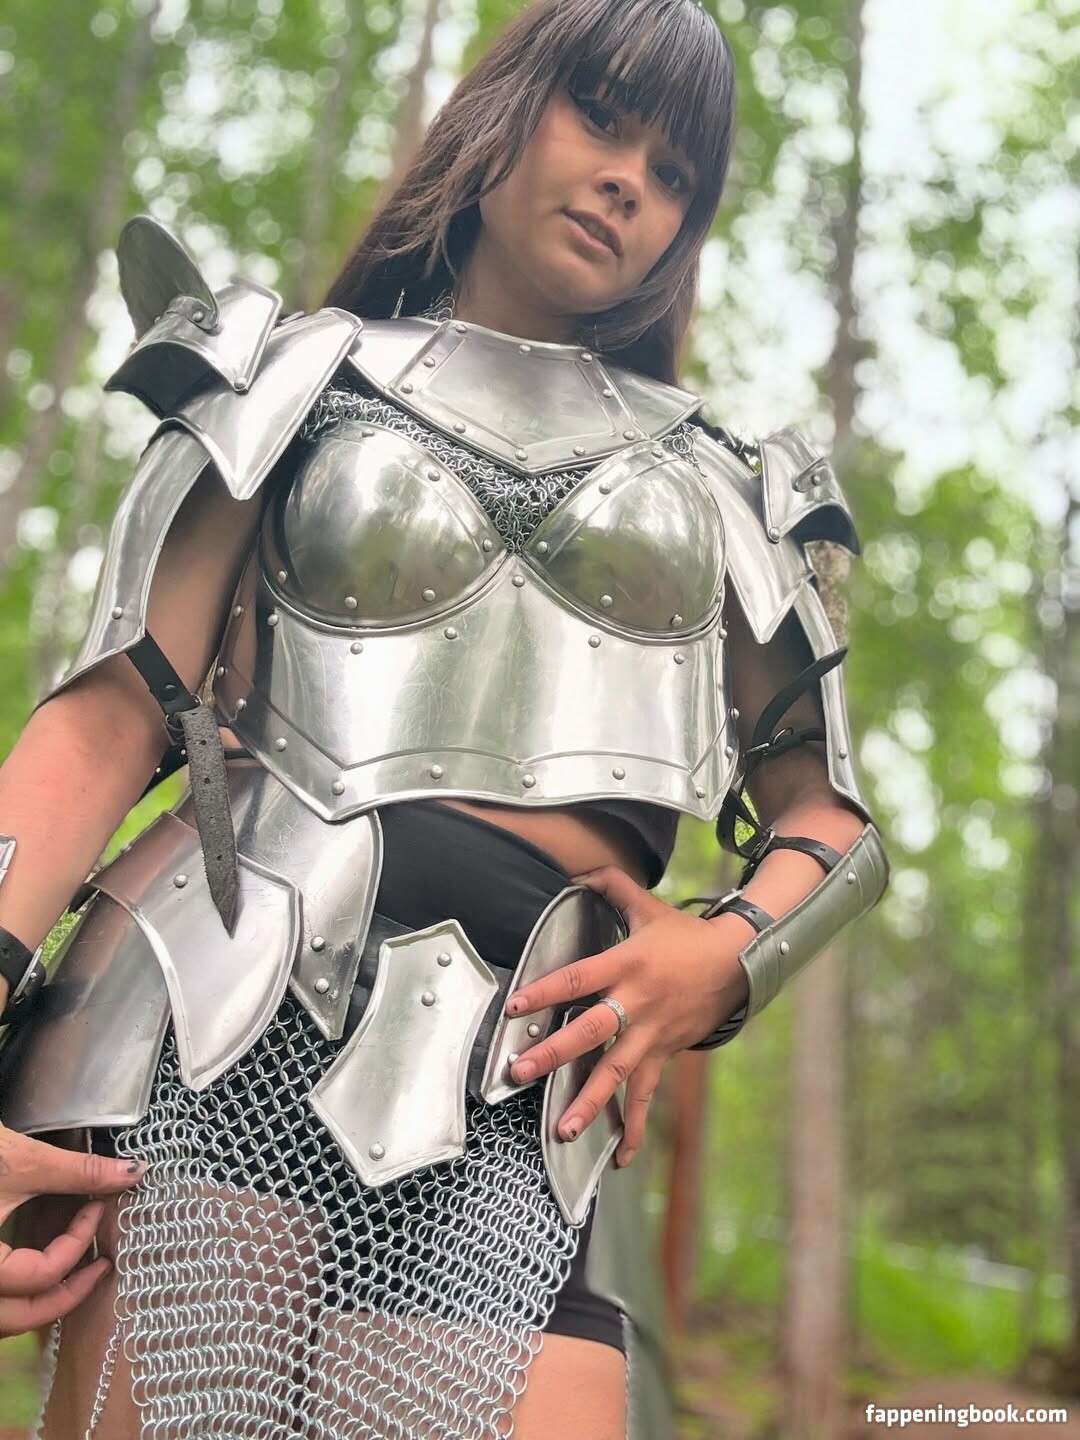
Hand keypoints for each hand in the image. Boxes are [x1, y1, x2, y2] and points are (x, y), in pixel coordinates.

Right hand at [0, 1123, 147, 1336]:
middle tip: (99, 1268)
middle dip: (67, 1296)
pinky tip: (33, 1273)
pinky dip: (13, 1296)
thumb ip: (77, 1172)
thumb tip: (129, 1171)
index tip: (99, 1207)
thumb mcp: (19, 1161)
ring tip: (74, 1277)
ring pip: (0, 1319)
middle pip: (20, 1318)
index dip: (80, 1240)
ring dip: (38, 1305)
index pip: (42, 1274)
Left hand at [503, 867, 749, 1168]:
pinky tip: (619, 1158)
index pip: (578, 978)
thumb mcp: (647, 907)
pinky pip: (645, 1096)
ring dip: (589, 1104)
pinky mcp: (664, 1055)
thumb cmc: (685, 936)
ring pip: (617, 1073)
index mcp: (628, 964)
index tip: (514, 1009)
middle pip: (591, 1032)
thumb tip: (579, 867)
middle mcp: (637, 1002)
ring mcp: (652, 1034)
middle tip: (520, 1072)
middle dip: (553, 1054)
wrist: (738, 963)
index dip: (546, 991)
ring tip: (561, 1130)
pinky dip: (633, 1128)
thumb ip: (610, 885)